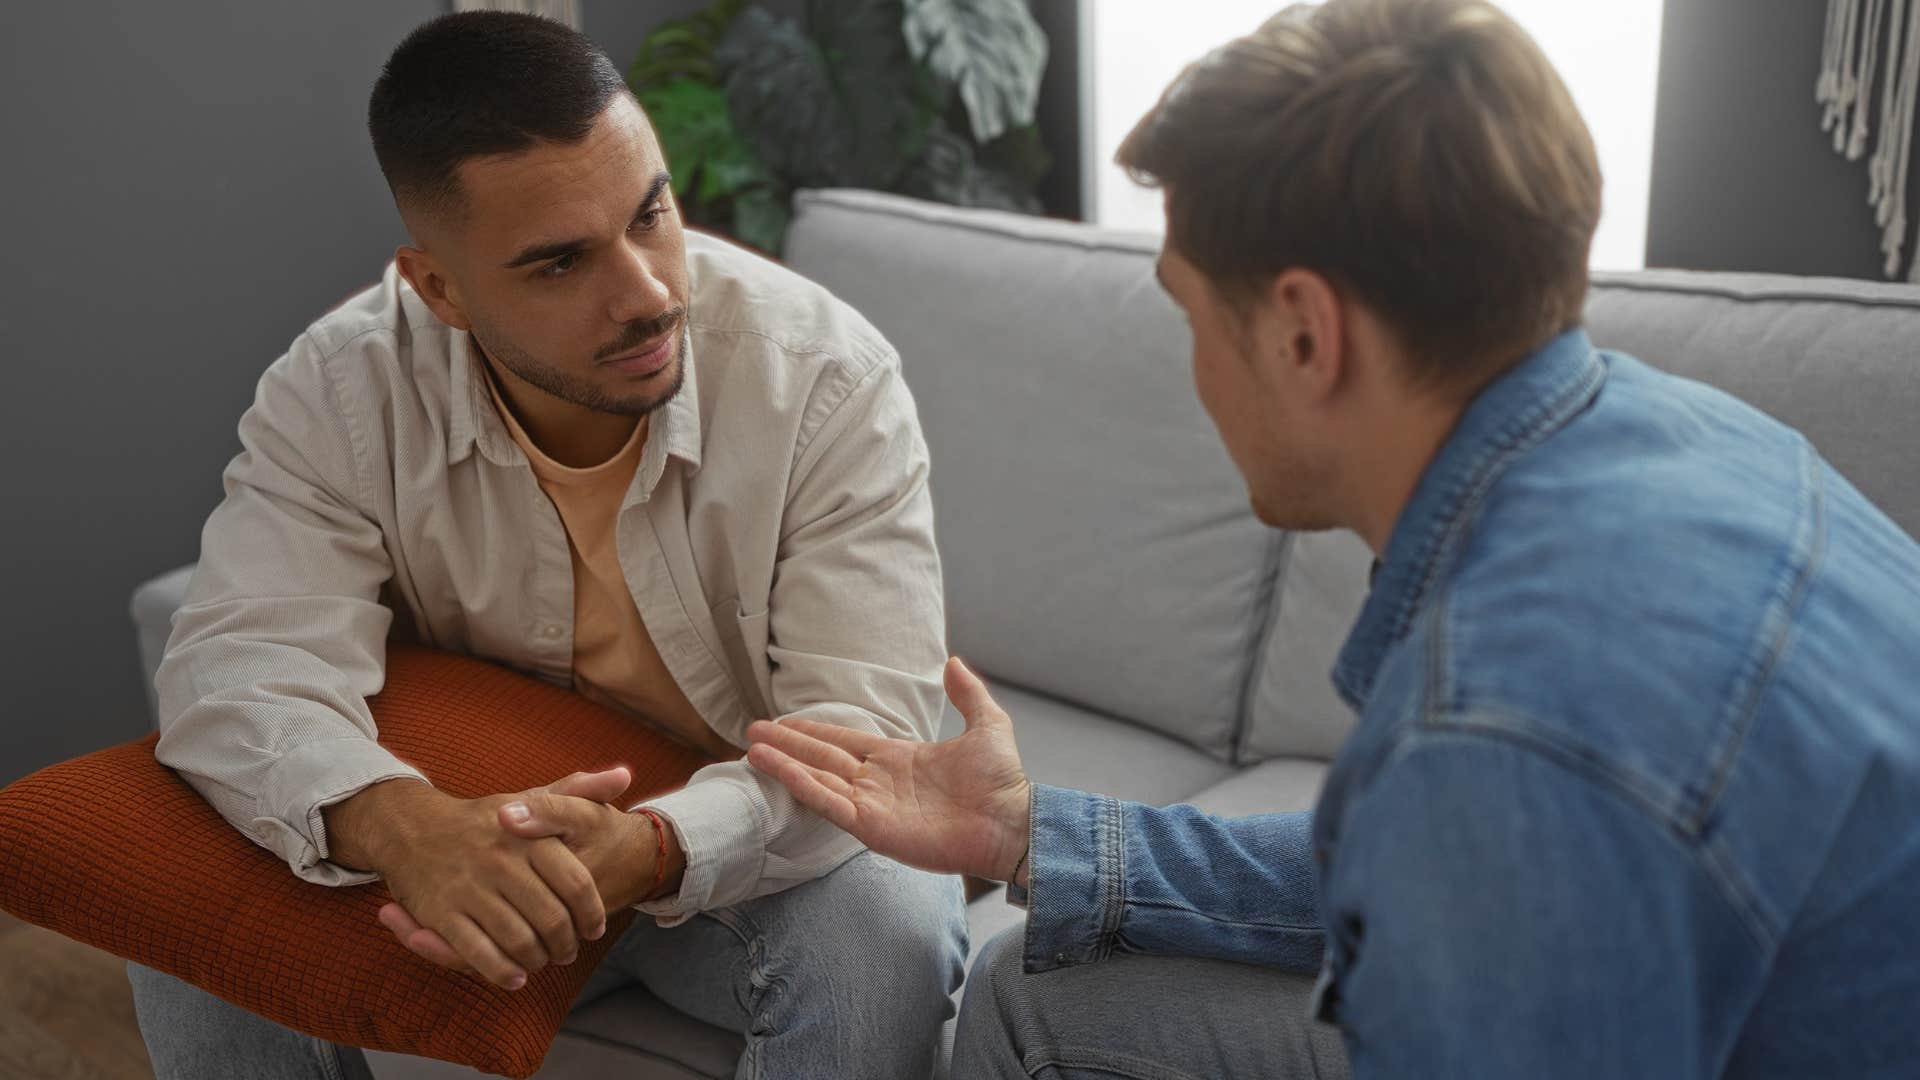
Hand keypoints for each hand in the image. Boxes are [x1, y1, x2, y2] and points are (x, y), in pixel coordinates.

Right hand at [377, 767, 649, 977]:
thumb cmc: (484, 820)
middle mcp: (500, 861)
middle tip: (568, 951)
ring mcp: (469, 888)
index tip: (596, 928)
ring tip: (543, 961)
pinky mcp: (441, 913)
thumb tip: (625, 776)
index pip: (577, 885)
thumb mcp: (531, 798)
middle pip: (552, 920)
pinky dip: (502, 972)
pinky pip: (480, 954)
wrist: (412, 828)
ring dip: (538, 960)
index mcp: (528, 837)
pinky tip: (514, 976)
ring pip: (520, 942)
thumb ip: (579, 791)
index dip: (592, 914)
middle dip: (566, 944)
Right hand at [744, 657, 1030, 882]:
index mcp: (899, 758)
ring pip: (818, 778)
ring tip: (753, 749)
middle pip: (823, 758)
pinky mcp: (872, 826)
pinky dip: (801, 785)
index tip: (785, 722)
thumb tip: (953, 662)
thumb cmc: (1002, 781)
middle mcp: (879, 781)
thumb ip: (968, 694)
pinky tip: (778, 768)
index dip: (815, 732)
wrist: (1012, 821)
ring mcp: (873, 805)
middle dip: (789, 744)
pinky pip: (828, 802)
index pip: (846, 742)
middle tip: (754, 731)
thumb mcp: (987, 725)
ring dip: (786, 763)